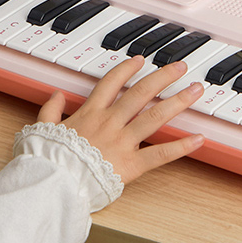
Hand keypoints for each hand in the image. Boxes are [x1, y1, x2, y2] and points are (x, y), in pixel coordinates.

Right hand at [37, 56, 203, 184]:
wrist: (56, 182)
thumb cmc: (50, 158)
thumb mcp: (43, 128)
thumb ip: (51, 109)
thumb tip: (56, 95)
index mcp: (90, 113)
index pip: (112, 83)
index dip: (127, 69)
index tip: (140, 60)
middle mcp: (110, 122)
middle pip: (141, 93)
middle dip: (163, 77)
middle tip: (180, 68)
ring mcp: (123, 142)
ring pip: (155, 117)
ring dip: (178, 102)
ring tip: (195, 91)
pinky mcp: (132, 165)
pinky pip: (161, 154)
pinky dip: (181, 147)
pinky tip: (198, 139)